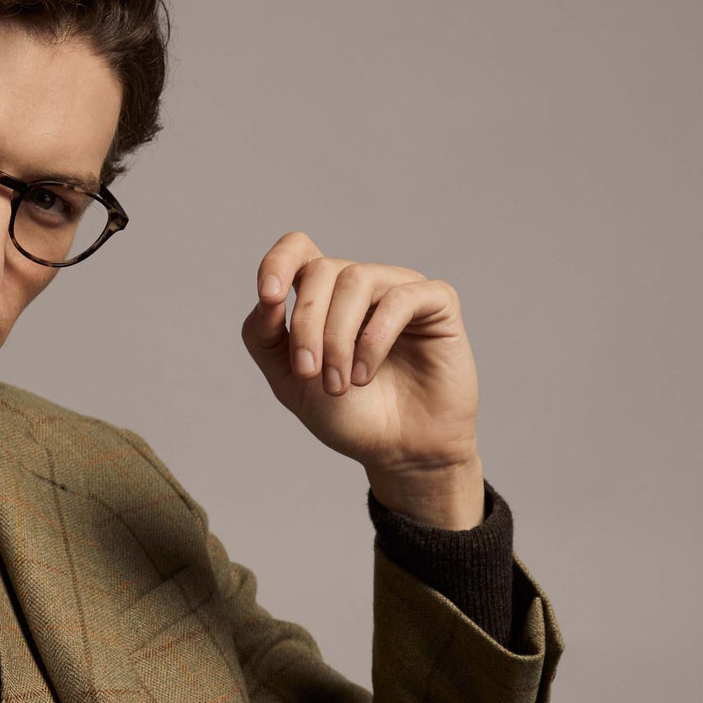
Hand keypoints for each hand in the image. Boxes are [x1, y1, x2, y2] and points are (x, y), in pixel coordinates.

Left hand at [240, 233, 484, 529]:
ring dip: (338, 337)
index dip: (278, 263)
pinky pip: (401, 299)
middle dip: (307, 326)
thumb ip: (265, 339)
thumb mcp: (291, 383)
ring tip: (341, 384)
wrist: (400, 453)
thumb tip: (267, 299)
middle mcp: (362, 285)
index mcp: (324, 296)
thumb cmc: (350, 417)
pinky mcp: (437, 303)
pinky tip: (365, 374)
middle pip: (321, 271)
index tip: (269, 298)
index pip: (298, 250)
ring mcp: (399, 289)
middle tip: (311, 376)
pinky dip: (375, 338)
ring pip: (356, 280)